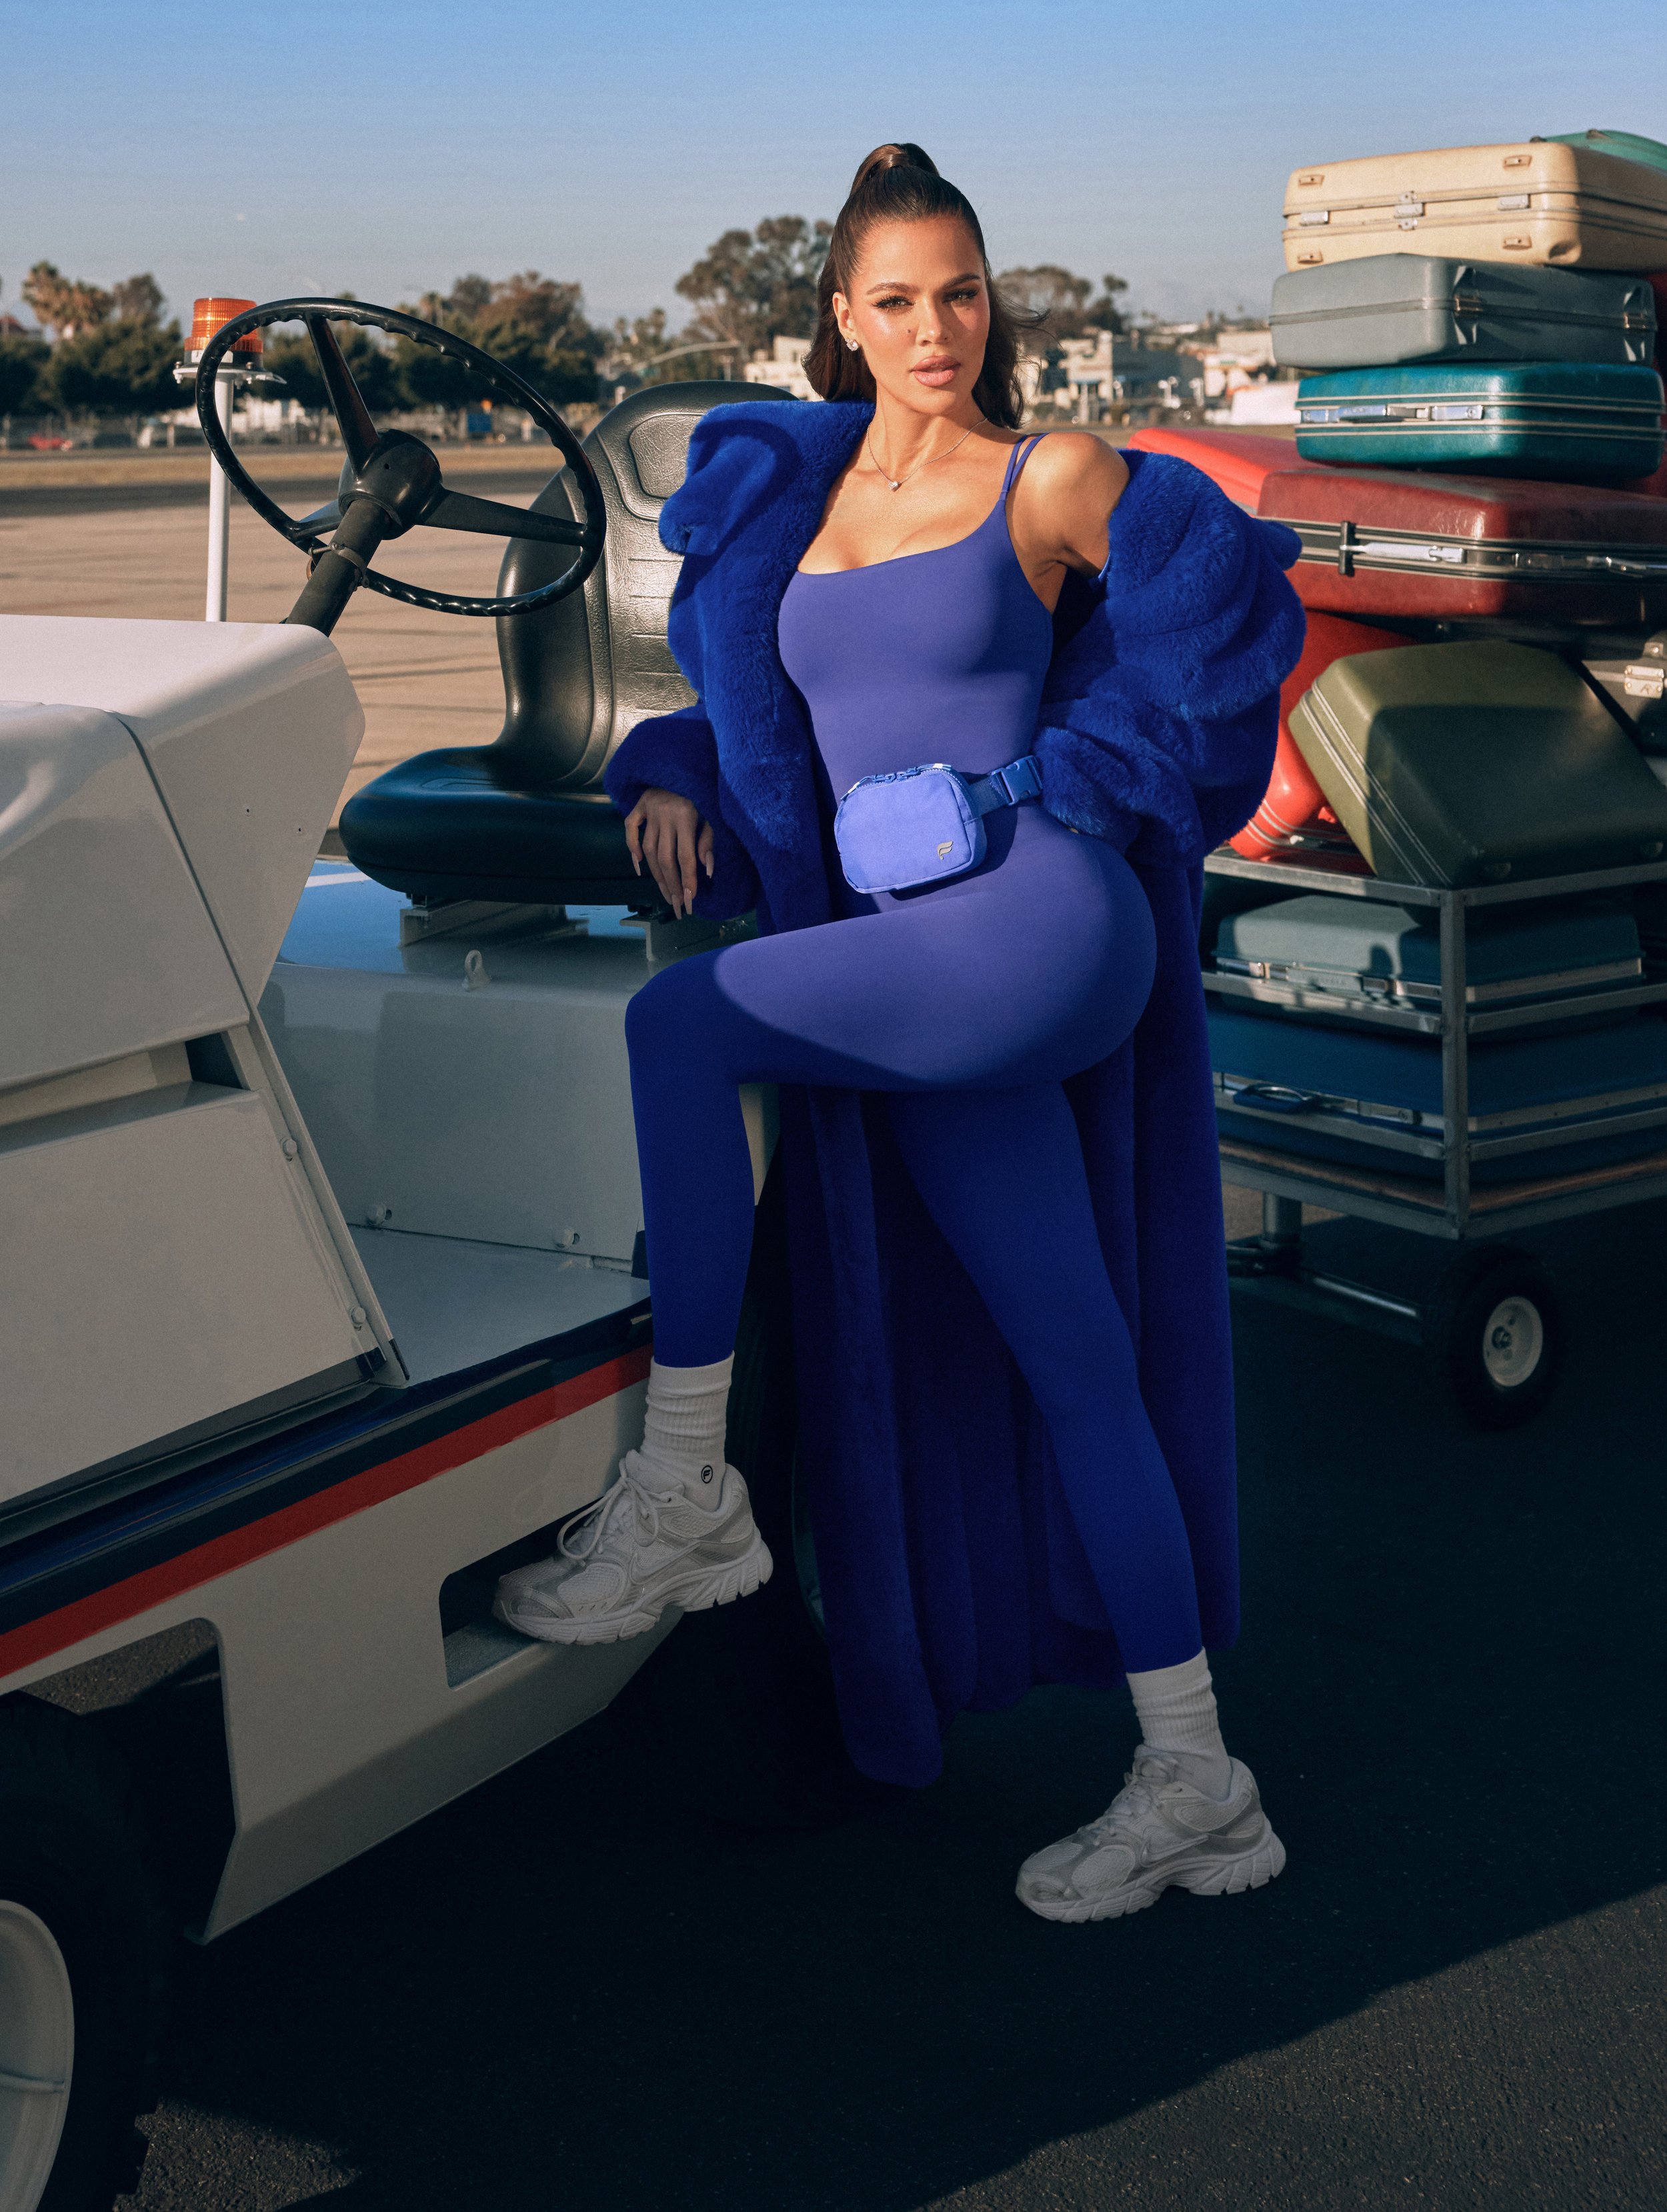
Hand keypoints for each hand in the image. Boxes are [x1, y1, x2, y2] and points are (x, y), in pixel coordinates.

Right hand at [623, 787, 714, 918]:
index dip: (688, 880)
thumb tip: (707, 871)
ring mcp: (649, 809)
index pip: (685, 857)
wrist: (684, 762)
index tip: (689, 900)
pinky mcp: (639, 804)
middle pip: (665, 859)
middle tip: (676, 905)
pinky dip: (632, 847)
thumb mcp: (713, 814)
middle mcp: (665, 814)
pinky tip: (639, 866)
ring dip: (655, 874)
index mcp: (686, 816)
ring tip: (665, 892)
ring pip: (648, 850)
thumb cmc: (703, 791)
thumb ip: (709, 841)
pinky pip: (630, 828)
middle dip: (671, 885)